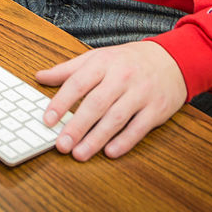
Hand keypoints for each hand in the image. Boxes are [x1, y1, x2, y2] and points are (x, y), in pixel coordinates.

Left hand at [35, 41, 186, 160]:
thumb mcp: (97, 57)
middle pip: (96, 104)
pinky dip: (125, 141)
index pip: (78, 83)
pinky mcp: (156, 109)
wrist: (171, 60)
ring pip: (116, 118)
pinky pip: (139, 128)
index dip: (61, 102)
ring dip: (97, 138)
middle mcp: (121, 77)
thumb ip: (68, 69)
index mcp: (103, 63)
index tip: (47, 119)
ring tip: (79, 153)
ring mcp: (140, 94)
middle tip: (61, 145)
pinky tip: (110, 152)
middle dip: (77, 126)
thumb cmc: (128, 61)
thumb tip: (40, 77)